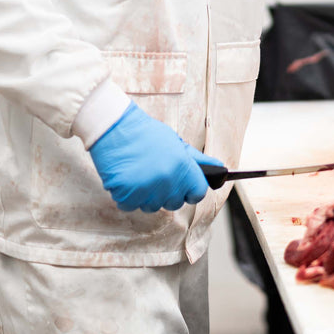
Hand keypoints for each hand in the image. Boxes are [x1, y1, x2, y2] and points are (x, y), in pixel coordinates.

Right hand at [88, 102, 223, 212]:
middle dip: (167, 192)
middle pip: (174, 203)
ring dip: (146, 195)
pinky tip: (127, 177)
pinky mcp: (125, 194)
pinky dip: (127, 196)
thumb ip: (197, 160)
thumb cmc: (146, 133)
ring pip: (151, 206)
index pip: (198, 193)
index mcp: (182, 167)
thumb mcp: (176, 142)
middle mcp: (166, 180)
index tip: (185, 186)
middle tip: (156, 174)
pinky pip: (130, 205)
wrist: (114, 126)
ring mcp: (145, 189)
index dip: (191, 190)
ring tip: (140, 173)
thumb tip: (219, 168)